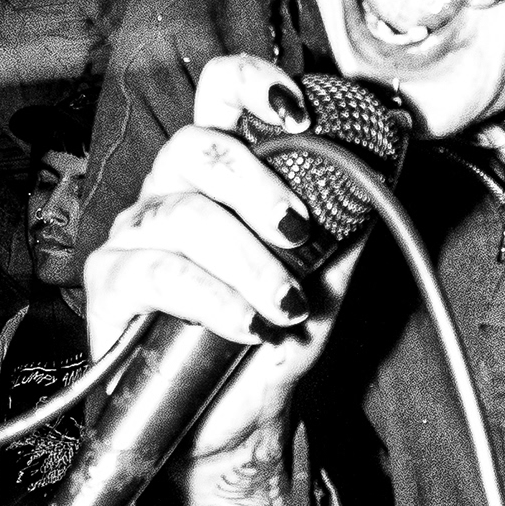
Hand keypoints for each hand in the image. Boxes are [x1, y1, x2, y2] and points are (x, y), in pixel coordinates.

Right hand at [82, 54, 348, 468]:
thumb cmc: (272, 341)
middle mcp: (171, 192)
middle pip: (198, 147)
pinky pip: (157, 272)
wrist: (235, 421)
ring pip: (184, 216)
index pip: (219, 95)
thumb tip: (393, 158)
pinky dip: (211, 298)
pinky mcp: (112, 283)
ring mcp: (136, 235)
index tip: (299, 112)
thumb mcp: (326, 277)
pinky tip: (247, 324)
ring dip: (247, 262)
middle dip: (256, 185)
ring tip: (285, 306)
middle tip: (299, 232)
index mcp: (220, 176)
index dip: (252, 85)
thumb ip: (349, 219)